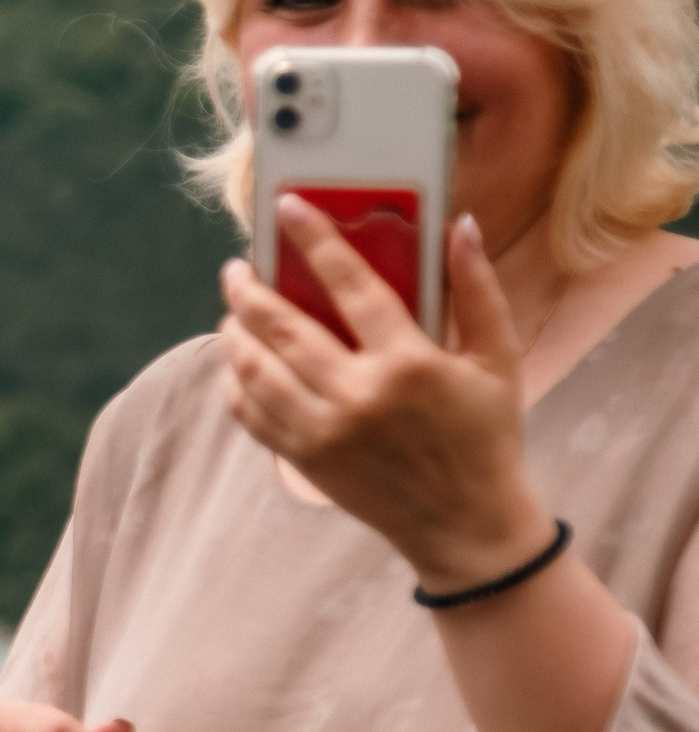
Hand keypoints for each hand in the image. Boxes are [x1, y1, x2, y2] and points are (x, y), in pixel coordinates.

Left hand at [218, 198, 550, 589]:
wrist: (467, 525)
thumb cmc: (486, 436)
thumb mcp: (498, 361)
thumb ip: (478, 291)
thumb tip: (459, 224)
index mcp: (409, 364)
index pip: (350, 284)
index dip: (315, 240)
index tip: (287, 207)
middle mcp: (358, 396)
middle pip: (281, 326)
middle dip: (248, 289)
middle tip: (237, 268)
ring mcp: (323, 432)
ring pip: (252, 368)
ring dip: (233, 332)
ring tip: (233, 312)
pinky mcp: (303, 459)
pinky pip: (249, 411)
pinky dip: (234, 381)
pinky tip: (238, 361)